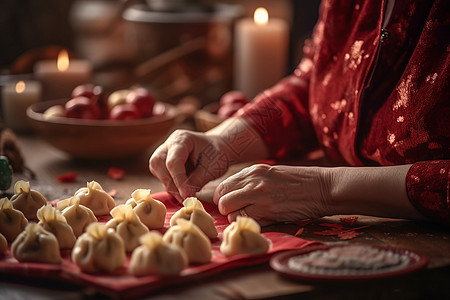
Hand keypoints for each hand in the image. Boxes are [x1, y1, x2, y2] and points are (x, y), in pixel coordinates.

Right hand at [149, 129, 230, 201]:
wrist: (217, 150)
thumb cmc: (217, 155)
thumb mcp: (212, 168)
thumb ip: (197, 180)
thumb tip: (185, 195)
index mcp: (182, 139)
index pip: (173, 161)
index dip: (178, 180)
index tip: (186, 195)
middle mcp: (169, 144)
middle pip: (158, 164)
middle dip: (170, 183)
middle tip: (184, 197)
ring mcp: (164, 152)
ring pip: (156, 170)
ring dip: (170, 186)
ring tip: (186, 196)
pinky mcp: (164, 163)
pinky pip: (161, 175)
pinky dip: (171, 186)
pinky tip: (183, 192)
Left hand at [213, 164, 331, 225]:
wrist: (322, 188)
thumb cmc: (299, 182)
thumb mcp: (271, 174)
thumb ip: (252, 182)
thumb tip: (235, 196)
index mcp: (253, 171)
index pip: (223, 187)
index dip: (224, 199)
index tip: (232, 205)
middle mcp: (252, 182)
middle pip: (222, 200)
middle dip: (227, 210)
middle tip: (239, 213)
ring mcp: (259, 196)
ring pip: (230, 212)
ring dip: (236, 219)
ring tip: (251, 217)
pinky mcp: (268, 211)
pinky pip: (246, 221)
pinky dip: (250, 224)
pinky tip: (261, 221)